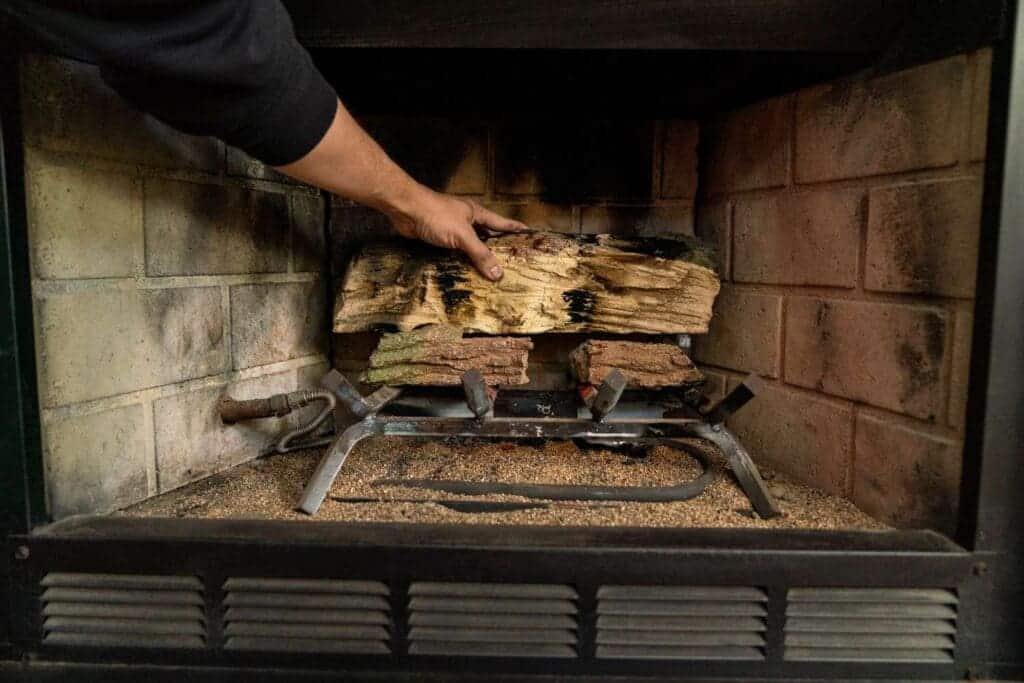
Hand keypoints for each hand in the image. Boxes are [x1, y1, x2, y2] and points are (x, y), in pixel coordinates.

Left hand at [387, 189, 527, 280]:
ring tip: (489, 272)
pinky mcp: (438, 238)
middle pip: (487, 235)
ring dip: (477, 257)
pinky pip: (454, 252)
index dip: (515, 228)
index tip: (529, 234)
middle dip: (497, 247)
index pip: (502, 222)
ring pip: (470, 245)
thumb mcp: (463, 235)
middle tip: (510, 261)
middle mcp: (466, 220)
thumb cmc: (436, 214)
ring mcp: (452, 229)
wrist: (405, 210)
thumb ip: (480, 254)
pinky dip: (460, 261)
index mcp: (477, 213)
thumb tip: (498, 273)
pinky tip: (464, 271)